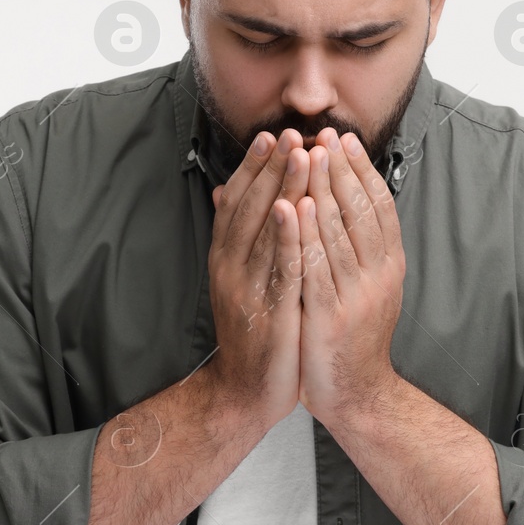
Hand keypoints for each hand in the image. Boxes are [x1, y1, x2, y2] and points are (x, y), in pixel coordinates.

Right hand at [205, 128, 310, 430]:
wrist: (244, 391)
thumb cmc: (250, 332)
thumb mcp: (236, 281)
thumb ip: (234, 238)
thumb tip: (225, 192)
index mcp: (225, 258)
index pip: (237, 202)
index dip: (253, 168)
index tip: (270, 136)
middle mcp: (231, 267)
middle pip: (249, 207)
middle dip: (270, 168)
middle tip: (288, 133)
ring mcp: (247, 287)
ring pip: (264, 229)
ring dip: (281, 189)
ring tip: (298, 154)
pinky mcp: (267, 309)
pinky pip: (276, 266)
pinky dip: (283, 235)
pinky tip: (293, 209)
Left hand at [295, 126, 404, 427]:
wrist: (356, 394)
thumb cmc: (352, 337)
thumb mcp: (363, 286)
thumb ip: (354, 247)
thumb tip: (339, 202)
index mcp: (389, 265)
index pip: (379, 206)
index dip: (362, 170)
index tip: (344, 140)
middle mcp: (379, 275)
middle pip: (361, 211)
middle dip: (341, 170)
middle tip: (324, 135)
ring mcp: (357, 296)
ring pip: (340, 233)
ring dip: (323, 190)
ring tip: (308, 157)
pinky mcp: (331, 317)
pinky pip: (316, 267)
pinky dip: (304, 235)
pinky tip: (291, 208)